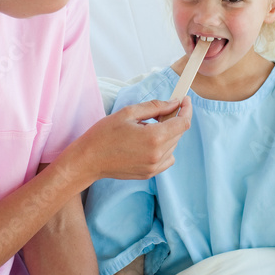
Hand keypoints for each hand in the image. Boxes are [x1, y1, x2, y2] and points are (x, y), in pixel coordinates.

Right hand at [72, 97, 192, 184]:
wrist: (88, 160)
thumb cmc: (104, 134)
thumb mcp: (128, 113)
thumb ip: (155, 107)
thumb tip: (174, 103)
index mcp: (154, 137)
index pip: (183, 122)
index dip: (186, 109)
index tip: (185, 101)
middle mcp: (157, 154)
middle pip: (179, 133)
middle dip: (174, 119)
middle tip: (159, 111)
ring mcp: (154, 167)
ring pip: (173, 145)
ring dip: (167, 134)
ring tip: (147, 128)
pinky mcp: (149, 174)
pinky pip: (167, 158)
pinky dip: (164, 148)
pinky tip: (148, 143)